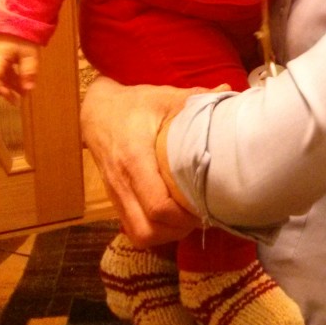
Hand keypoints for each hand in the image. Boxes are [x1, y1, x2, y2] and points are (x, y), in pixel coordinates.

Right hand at [0, 36, 40, 103]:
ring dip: (11, 85)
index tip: (12, 98)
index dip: (1, 90)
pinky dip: (13, 78)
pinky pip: (5, 70)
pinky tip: (22, 83)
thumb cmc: (24, 36)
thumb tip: (28, 90)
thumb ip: (28, 71)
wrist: (22, 19)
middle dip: (8, 90)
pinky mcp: (2, 56)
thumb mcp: (29, 54)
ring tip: (23, 94)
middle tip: (19, 100)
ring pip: (1, 76)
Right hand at [81, 76, 224, 247]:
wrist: (97, 111)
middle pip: (147, 228)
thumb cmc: (134, 105)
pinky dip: (154, 231)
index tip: (206, 206)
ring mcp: (115, 194)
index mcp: (134, 158)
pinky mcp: (114, 200)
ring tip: (188, 219)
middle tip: (201, 215)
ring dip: (166, 234)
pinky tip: (171, 218)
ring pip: (138, 234)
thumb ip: (196, 97)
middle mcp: (121, 182)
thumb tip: (228, 90)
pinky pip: (132, 229)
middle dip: (178, 229)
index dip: (184, 215)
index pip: (157, 204)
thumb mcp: (163, 97)